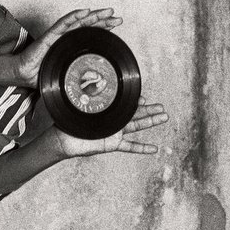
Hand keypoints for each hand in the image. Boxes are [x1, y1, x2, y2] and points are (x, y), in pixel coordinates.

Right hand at [15, 8, 122, 88]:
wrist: (22, 74)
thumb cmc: (40, 74)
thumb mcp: (65, 77)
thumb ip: (77, 77)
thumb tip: (95, 86)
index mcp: (70, 45)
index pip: (89, 33)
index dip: (103, 28)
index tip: (116, 25)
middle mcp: (66, 37)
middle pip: (87, 25)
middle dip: (104, 20)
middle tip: (118, 18)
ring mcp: (58, 35)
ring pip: (79, 22)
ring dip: (94, 16)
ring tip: (108, 12)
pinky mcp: (49, 36)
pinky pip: (63, 24)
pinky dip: (74, 16)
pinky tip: (85, 12)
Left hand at [51, 99, 168, 158]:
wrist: (65, 139)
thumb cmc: (71, 120)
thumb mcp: (83, 102)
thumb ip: (92, 91)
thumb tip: (100, 80)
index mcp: (108, 109)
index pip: (126, 103)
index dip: (136, 101)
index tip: (144, 99)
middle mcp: (114, 120)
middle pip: (136, 114)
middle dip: (150, 110)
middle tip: (163, 108)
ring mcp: (115, 132)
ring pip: (137, 126)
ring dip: (151, 122)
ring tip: (164, 117)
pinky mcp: (113, 144)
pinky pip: (130, 146)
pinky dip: (142, 148)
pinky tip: (154, 149)